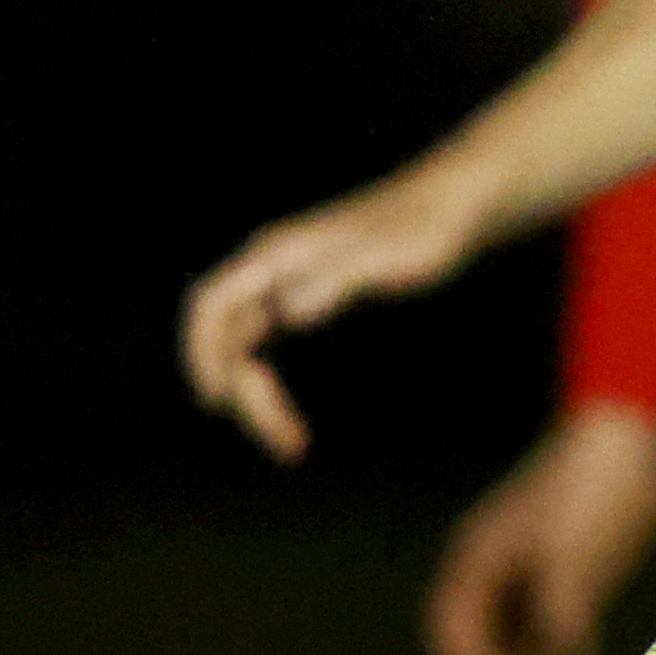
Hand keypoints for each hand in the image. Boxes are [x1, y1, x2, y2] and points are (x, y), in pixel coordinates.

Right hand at [179, 160, 489, 462]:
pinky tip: (295, 419)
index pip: (212, 303)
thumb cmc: (424, 230)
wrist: (454, 209)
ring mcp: (290, 284)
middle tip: (286, 445)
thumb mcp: (385, 259)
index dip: (201, 353)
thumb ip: (337, 281)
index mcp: (279, 255)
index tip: (216, 402)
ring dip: (259, 396)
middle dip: (243, 392)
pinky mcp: (312, 298)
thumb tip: (287, 315)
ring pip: (248, 350)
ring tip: (293, 445)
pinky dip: (274, 384)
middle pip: (227, 338)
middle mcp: (274, 269)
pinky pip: (271, 349)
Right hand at [424, 404, 655, 654]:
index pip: (450, 631)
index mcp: (476, 558)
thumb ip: (560, 615)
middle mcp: (493, 561)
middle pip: (475, 632)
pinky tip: (576, 645)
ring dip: (522, 652)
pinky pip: (542, 610)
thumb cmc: (591, 494)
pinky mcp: (562, 557)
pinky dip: (549, 633)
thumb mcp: (572, 557)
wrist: (628, 438)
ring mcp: (526, 558)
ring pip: (510, 623)